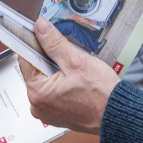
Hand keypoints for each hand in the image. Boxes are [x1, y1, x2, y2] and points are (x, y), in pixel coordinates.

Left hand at [20, 18, 118, 133]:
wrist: (117, 114)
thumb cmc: (100, 93)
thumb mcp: (76, 61)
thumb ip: (54, 43)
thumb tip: (40, 28)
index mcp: (37, 93)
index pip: (25, 59)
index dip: (34, 43)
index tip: (42, 33)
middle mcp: (37, 105)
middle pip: (35, 70)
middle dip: (48, 58)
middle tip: (66, 53)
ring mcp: (46, 112)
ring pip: (44, 80)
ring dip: (55, 70)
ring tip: (73, 68)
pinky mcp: (56, 114)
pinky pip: (52, 92)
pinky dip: (60, 82)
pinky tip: (74, 80)